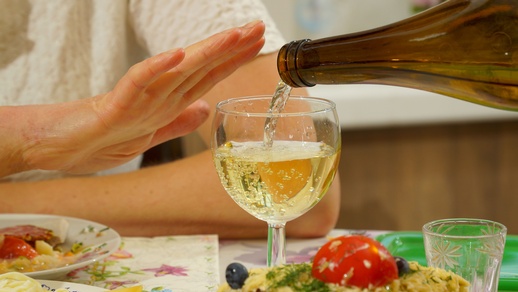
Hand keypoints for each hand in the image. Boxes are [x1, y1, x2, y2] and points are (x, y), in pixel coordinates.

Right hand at [16, 21, 265, 174]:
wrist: (59, 148)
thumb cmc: (100, 140)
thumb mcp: (150, 136)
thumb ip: (178, 121)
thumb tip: (207, 108)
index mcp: (168, 102)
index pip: (207, 76)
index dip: (234, 59)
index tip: (257, 42)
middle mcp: (158, 95)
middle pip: (200, 66)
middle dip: (232, 47)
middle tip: (259, 26)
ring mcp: (138, 98)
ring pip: (177, 69)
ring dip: (207, 51)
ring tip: (234, 34)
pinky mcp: (114, 105)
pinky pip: (137, 83)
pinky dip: (157, 68)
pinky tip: (176, 54)